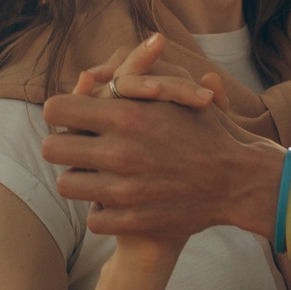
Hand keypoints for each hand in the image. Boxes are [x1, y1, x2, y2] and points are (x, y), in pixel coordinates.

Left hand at [60, 38, 196, 267]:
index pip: (56, 109)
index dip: (62, 111)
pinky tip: (118, 200)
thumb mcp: (177, 96)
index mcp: (126, 116)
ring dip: (80, 178)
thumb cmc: (209, 132)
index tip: (73, 116)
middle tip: (83, 146)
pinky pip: (92, 217)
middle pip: (51, 148)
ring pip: (66, 185)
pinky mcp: (132, 220)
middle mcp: (119, 153)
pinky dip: (103, 210)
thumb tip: (96, 69)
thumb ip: (135, 79)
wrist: (239, 182)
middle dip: (65, 144)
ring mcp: (123, 190)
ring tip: (99, 173)